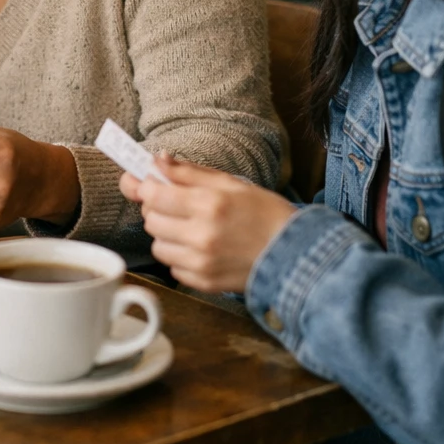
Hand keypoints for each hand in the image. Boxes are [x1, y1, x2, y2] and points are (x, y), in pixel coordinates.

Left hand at [119, 154, 296, 292]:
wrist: (295, 256)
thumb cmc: (264, 214)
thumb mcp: (230, 183)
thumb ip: (188, 172)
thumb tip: (157, 160)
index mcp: (208, 204)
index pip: (152, 194)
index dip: (148, 187)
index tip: (154, 185)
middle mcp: (201, 235)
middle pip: (150, 220)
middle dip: (157, 210)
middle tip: (176, 206)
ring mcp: (202, 263)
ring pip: (157, 246)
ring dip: (166, 235)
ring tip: (190, 228)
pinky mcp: (204, 283)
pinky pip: (172, 268)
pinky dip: (179, 257)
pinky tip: (200, 249)